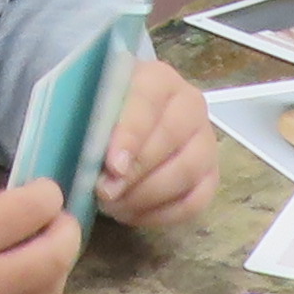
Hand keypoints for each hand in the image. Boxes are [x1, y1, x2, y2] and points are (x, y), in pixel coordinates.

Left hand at [99, 57, 218, 231]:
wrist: (118, 129)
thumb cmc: (98, 116)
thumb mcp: (86, 108)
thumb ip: (85, 124)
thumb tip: (84, 157)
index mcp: (157, 78)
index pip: (147, 103)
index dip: (130, 135)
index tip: (113, 166)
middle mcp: (189, 104)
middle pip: (171, 138)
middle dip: (135, 172)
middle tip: (105, 193)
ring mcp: (204, 141)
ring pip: (187, 172)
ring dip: (147, 196)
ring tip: (113, 205)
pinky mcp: (209, 176)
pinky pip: (195, 202)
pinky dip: (162, 215)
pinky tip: (131, 214)